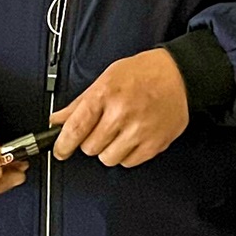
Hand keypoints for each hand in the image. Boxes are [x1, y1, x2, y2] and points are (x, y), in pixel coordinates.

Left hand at [51, 47, 190, 168]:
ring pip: (108, 159)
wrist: (178, 74)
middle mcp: (122, 113)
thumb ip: (80, 102)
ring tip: (119, 132)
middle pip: (90, 147)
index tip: (60, 150)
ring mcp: (140, 131)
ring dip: (108, 149)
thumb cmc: (142, 73)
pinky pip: (128, 163)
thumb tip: (57, 120)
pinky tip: (133, 137)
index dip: (63, 144)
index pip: (76, 128)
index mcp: (106, 94)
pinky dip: (126, 154)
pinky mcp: (155, 144)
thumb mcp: (106, 78)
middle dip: (90, 141)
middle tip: (102, 128)